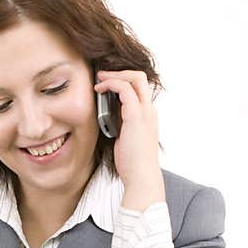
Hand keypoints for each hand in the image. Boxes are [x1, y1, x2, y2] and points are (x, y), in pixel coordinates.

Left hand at [94, 69, 164, 209]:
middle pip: (140, 77)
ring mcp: (144, 112)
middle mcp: (149, 110)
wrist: (142, 176)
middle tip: (101, 75)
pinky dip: (111, 84)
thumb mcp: (125, 139)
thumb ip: (120, 125)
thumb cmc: (132, 163)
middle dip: (119, 72)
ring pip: (134, 78)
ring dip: (114, 75)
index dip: (123, 80)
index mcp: (148, 115)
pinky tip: (99, 90)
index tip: (106, 83)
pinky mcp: (135, 116)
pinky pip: (125, 89)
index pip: (140, 88)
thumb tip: (106, 117)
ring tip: (98, 80)